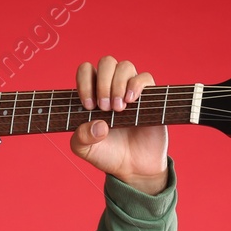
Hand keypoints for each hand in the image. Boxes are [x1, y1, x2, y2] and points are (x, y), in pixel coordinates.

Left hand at [72, 55, 169, 193]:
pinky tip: (130, 102)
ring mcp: (131, 89)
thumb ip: (80, 138)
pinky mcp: (150, 96)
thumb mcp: (84, 150)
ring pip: (125, 66)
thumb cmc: (107, 154)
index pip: (86, 70)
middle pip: (106, 62)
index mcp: (93, 93)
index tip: (88, 105)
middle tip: (104, 107)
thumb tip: (98, 124)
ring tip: (118, 109)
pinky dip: (136, 85)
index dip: (85, 82)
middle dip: (102, 83)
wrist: (133, 168)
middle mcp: (112, 86)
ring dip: (118, 85)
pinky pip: (144, 77)